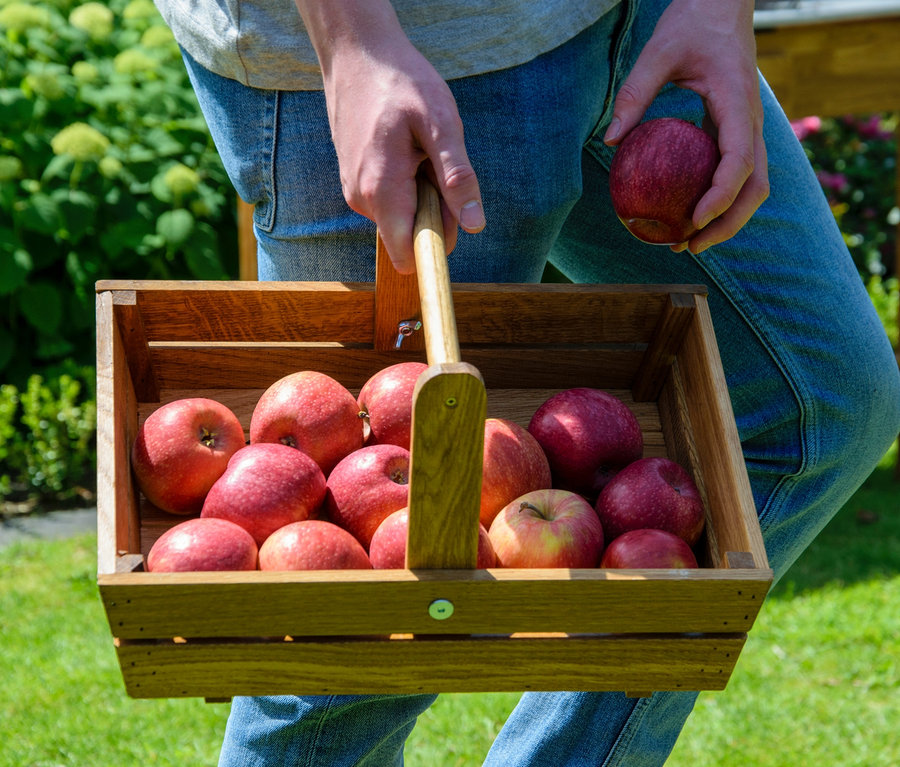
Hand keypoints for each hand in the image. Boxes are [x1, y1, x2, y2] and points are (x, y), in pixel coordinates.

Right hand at [296, 1, 484, 273]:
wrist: (357, 55)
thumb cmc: (401, 83)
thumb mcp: (441, 124)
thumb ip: (457, 177)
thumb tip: (475, 224)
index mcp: (382, 191)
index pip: (407, 255)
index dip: (435, 246)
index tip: (450, 213)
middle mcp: (362, 200)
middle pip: (410, 235)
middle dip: (433, 211)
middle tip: (434, 162)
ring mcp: (355, 193)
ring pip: (402, 217)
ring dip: (420, 193)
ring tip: (417, 149)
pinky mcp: (355, 184)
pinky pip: (390, 201)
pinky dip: (406, 183)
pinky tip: (404, 148)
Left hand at [604, 0, 768, 252]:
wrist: (722, 4)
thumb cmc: (692, 22)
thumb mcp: (658, 52)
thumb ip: (634, 94)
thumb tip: (610, 140)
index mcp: (739, 103)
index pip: (740, 162)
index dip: (720, 197)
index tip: (693, 221)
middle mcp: (752, 123)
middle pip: (755, 188)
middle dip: (727, 224)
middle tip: (688, 247)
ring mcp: (749, 129)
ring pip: (752, 187)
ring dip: (726, 219)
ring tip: (688, 242)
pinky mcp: (738, 132)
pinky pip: (736, 175)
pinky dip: (718, 201)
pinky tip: (686, 214)